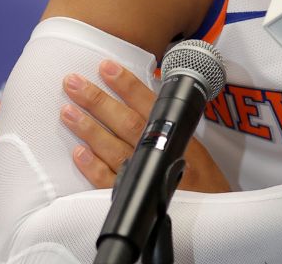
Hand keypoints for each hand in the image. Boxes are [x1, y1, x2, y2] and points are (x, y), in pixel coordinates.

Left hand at [60, 60, 230, 193]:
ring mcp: (147, 175)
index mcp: (177, 135)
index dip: (127, 84)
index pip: (148, 103)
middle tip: (73, 83)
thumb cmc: (204, 179)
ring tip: (67, 111)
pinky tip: (78, 153)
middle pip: (126, 122)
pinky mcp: (137, 196)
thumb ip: (167, 122)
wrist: (213, 213)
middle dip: (98, 101)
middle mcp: (162, 153)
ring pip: (114, 148)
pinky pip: (110, 181)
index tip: (106, 66)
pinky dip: (93, 167)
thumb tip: (137, 97)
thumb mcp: (193, 143)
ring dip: (89, 128)